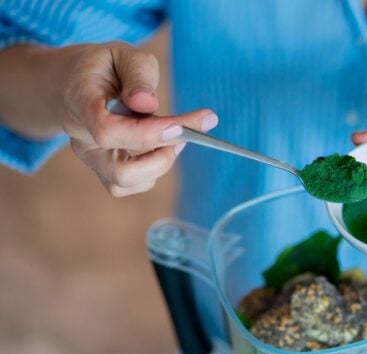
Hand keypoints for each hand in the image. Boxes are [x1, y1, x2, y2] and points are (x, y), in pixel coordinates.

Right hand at [62, 42, 217, 196]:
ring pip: (124, 183)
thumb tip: (147, 104)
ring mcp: (90, 157)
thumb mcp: (123, 55)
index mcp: (80, 102)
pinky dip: (153, 170)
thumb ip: (138, 75)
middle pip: (120, 171)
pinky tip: (165, 145)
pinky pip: (128, 185)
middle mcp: (81, 137)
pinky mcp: (102, 168)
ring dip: (160, 164)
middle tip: (187, 132)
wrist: (80, 81)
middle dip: (162, 157)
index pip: (108, 130)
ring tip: (177, 136)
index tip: (182, 127)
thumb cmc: (107, 67)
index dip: (147, 134)